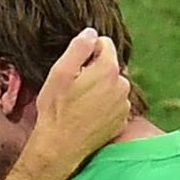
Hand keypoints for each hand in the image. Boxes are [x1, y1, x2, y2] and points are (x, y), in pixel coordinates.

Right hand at [16, 28, 131, 179]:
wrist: (60, 147)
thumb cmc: (56, 110)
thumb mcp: (60, 72)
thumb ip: (79, 47)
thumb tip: (91, 32)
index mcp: (108, 69)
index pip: (104, 43)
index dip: (86, 52)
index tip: (74, 68)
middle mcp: (122, 85)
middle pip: (110, 65)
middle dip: (95, 70)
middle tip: (75, 88)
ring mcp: (123, 104)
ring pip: (113, 85)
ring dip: (101, 88)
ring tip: (81, 104)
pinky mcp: (121, 120)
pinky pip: (115, 103)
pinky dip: (105, 105)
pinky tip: (88, 115)